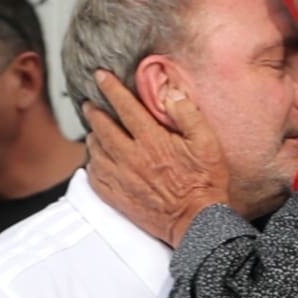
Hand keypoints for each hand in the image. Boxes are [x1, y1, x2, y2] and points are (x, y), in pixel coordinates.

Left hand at [86, 70, 229, 246]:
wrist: (197, 220)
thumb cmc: (205, 181)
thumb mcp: (207, 141)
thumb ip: (188, 113)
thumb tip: (170, 93)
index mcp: (152, 140)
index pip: (124, 106)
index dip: (110, 88)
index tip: (101, 76)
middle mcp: (131, 157)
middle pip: (102, 127)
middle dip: (94, 111)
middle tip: (90, 104)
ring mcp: (121, 178)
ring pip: (95, 151)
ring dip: (92, 136)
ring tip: (93, 130)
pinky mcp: (117, 197)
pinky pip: (94, 176)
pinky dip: (92, 164)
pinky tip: (96, 160)